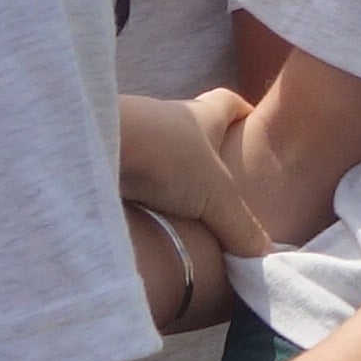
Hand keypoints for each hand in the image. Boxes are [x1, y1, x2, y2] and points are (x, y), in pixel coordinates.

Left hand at [112, 89, 274, 265]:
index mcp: (201, 117)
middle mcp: (167, 120)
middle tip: (217, 177)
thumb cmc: (165, 158)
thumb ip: (242, 227)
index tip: (249, 124)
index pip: (227, 103)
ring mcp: (135, 137)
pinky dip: (140, 187)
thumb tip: (267, 258)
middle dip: (204, 150)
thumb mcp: (215, 197)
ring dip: (169, 173)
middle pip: (192, 128)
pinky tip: (144, 212)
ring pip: (159, 152)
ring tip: (180, 204)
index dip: (241, 112)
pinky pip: (131, 171)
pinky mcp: (107, 156)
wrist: (94, 147)